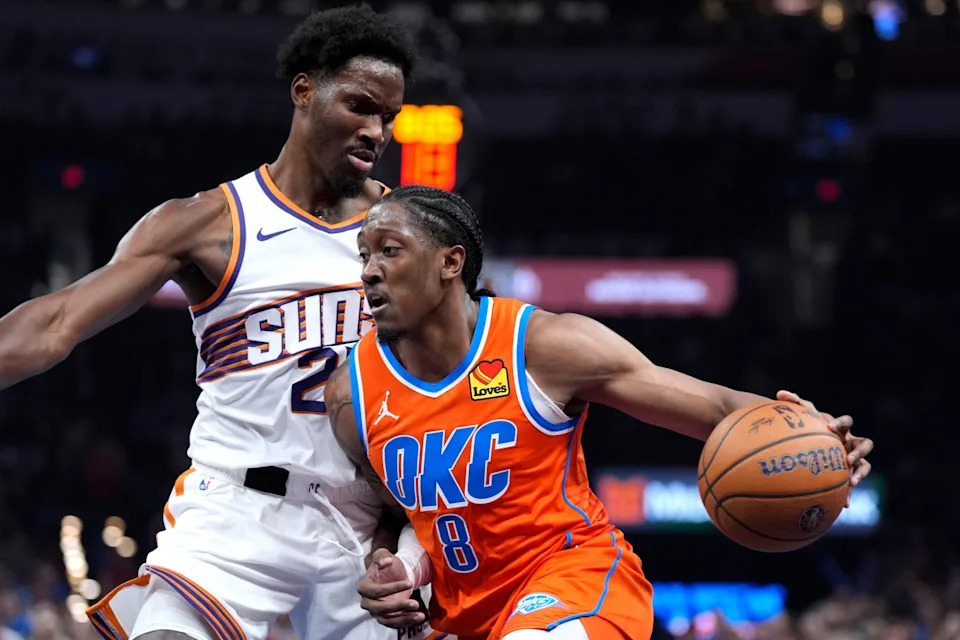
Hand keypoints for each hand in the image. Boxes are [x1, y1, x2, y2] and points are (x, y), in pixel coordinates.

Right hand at [358, 548, 423, 628]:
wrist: (394, 574)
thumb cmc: (387, 564)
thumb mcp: (383, 554)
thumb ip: (382, 556)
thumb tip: (386, 562)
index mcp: (364, 587)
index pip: (376, 591)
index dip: (392, 588)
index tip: (409, 583)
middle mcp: (367, 602)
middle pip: (380, 608)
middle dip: (398, 606)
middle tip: (416, 603)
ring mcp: (376, 611)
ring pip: (387, 619)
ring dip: (404, 618)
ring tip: (420, 615)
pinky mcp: (385, 617)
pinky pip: (393, 624)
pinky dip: (406, 622)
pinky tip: (418, 618)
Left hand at [777, 390, 873, 506]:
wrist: (811, 444)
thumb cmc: (807, 428)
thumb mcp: (802, 418)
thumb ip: (793, 404)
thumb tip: (779, 392)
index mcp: (840, 428)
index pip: (847, 421)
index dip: (841, 423)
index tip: (829, 427)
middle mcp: (851, 442)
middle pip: (865, 444)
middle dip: (859, 451)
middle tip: (847, 458)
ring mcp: (853, 459)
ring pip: (866, 465)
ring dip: (861, 473)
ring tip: (851, 482)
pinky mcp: (851, 475)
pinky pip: (854, 484)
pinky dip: (850, 494)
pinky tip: (845, 504)